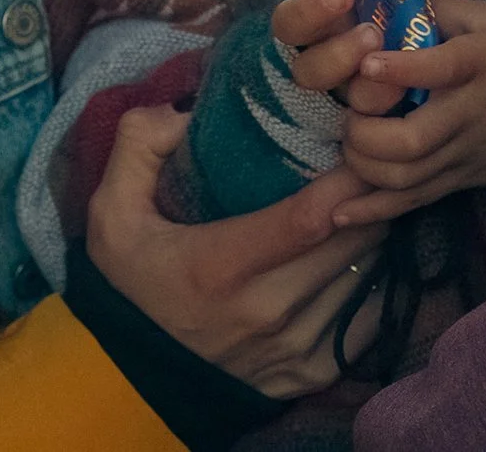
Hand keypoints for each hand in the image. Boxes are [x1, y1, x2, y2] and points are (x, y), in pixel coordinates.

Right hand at [84, 105, 386, 396]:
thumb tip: (185, 110)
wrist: (138, 376)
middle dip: (368, 198)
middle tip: (367, 167)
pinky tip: (352, 261)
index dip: (348, 179)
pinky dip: (371, 284)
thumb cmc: (140, 279)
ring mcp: (295, 349)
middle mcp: (266, 313)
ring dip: (372, 238)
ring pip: (369, 275)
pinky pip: (370, 316)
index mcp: (220, 267)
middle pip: (352, 241)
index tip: (360, 146)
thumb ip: (138, 145)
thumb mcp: (113, 213)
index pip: (311, 217)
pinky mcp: (314, 374)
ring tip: (361, 210)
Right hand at [271, 0, 483, 108]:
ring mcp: (318, 71)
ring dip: (336, 56)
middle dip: (313, 8)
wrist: (393, 68)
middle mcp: (310, 32)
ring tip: (372, 40)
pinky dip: (364, 100)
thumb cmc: (391, 6)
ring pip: (307, 70)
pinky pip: (337, 109)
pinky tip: (390, 94)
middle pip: (289, 22)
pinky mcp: (335, 108)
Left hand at [328, 0, 485, 225]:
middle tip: (350, 116)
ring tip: (350, 146)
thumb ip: (433, 9)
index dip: (400, 68)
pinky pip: (416, 201)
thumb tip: (377, 2)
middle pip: (413, 141)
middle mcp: (470, 112)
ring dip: (364, 168)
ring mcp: (466, 152)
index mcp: (478, 62)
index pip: (440, 68)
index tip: (367, 62)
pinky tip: (340, 214)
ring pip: (408, 178)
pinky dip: (375, 211)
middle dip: (365, 134)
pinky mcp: (464, 178)